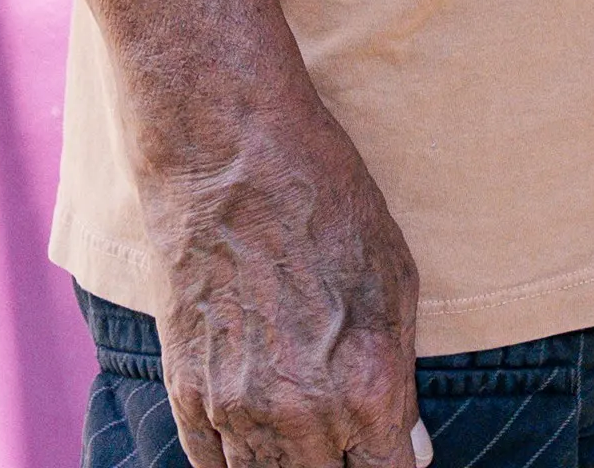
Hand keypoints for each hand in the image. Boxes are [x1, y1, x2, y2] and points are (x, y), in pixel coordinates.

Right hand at [142, 69, 421, 467]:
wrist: (231, 157)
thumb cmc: (326, 203)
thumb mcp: (394, 279)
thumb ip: (399, 373)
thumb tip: (407, 449)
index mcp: (366, 388)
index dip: (392, 466)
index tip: (389, 453)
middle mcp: (301, 415)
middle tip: (348, 442)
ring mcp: (236, 410)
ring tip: (305, 444)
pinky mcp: (187, 394)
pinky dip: (235, 464)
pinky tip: (252, 448)